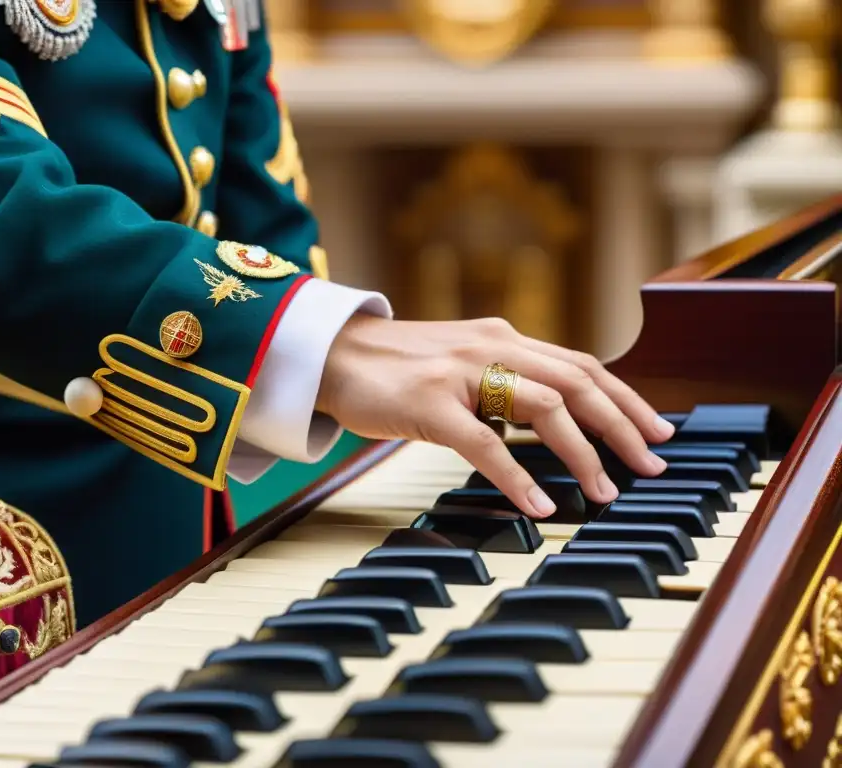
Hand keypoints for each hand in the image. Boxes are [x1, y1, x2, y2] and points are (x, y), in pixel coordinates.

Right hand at [316, 315, 675, 518]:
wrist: (332, 353)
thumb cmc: (394, 366)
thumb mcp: (458, 360)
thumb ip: (501, 379)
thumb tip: (547, 418)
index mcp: (503, 337)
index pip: (582, 364)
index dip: (627, 399)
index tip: (659, 431)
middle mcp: (492, 346)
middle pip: (578, 382)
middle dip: (624, 426)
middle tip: (654, 465)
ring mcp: (460, 373)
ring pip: (544, 408)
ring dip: (584, 453)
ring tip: (606, 492)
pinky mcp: (429, 404)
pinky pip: (487, 445)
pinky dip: (519, 478)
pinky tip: (540, 506)